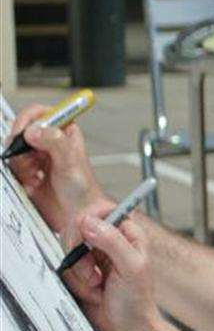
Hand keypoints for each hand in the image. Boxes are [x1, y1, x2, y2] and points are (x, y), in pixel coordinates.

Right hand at [6, 105, 107, 232]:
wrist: (79, 217)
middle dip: (21, 145)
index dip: (29, 119)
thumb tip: (33, 131)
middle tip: (29, 159)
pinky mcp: (27, 173)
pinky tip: (33, 184)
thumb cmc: (84, 191)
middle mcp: (50, 143)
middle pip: (21, 131)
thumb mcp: (71, 163)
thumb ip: (55, 142)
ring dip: (21, 163)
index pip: (40, 113)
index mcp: (64, 133)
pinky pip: (12, 167)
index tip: (24, 132)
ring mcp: (37, 158)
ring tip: (36, 175)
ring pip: (14, 149)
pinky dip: (19, 175)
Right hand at [67, 211, 167, 330]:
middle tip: (95, 274)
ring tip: (99, 286)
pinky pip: (67, 268)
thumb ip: (113, 242)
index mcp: (128, 233)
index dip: (87, 221)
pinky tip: (94, 292)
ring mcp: (95, 254)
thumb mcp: (131, 269)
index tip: (84, 238)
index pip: (100, 209)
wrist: (129, 329)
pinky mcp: (83, 269)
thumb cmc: (136, 302)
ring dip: (80, 274)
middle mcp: (111, 240)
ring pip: (69, 250)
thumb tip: (88, 221)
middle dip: (81, 255)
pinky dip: (76, 283)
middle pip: (77, 228)